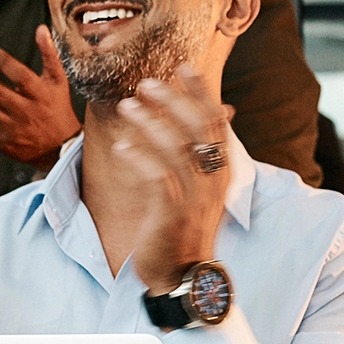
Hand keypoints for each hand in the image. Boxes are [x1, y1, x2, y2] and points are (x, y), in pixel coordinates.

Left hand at [0, 27, 80, 165]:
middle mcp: (26, 112)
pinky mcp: (1, 143)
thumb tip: (41, 28)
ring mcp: (12, 129)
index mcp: (40, 94)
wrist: (60, 147)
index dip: (2, 61)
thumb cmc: (57, 108)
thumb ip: (48, 53)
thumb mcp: (58, 80)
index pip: (20, 75)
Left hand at [114, 67, 232, 295]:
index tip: (183, 66)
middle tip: (145, 82)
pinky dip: (139, 156)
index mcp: (221, 171)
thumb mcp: (201, 189)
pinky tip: (122, 145)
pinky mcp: (172, 213)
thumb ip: (202, 155)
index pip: (216, 121)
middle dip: (172, 99)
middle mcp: (212, 181)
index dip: (201, 91)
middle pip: (198, 128)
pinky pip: (157, 176)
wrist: (184, 277)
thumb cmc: (187, 229)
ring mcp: (194, 197)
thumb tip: (210, 116)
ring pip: (175, 148)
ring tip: (126, 106)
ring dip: (149, 122)